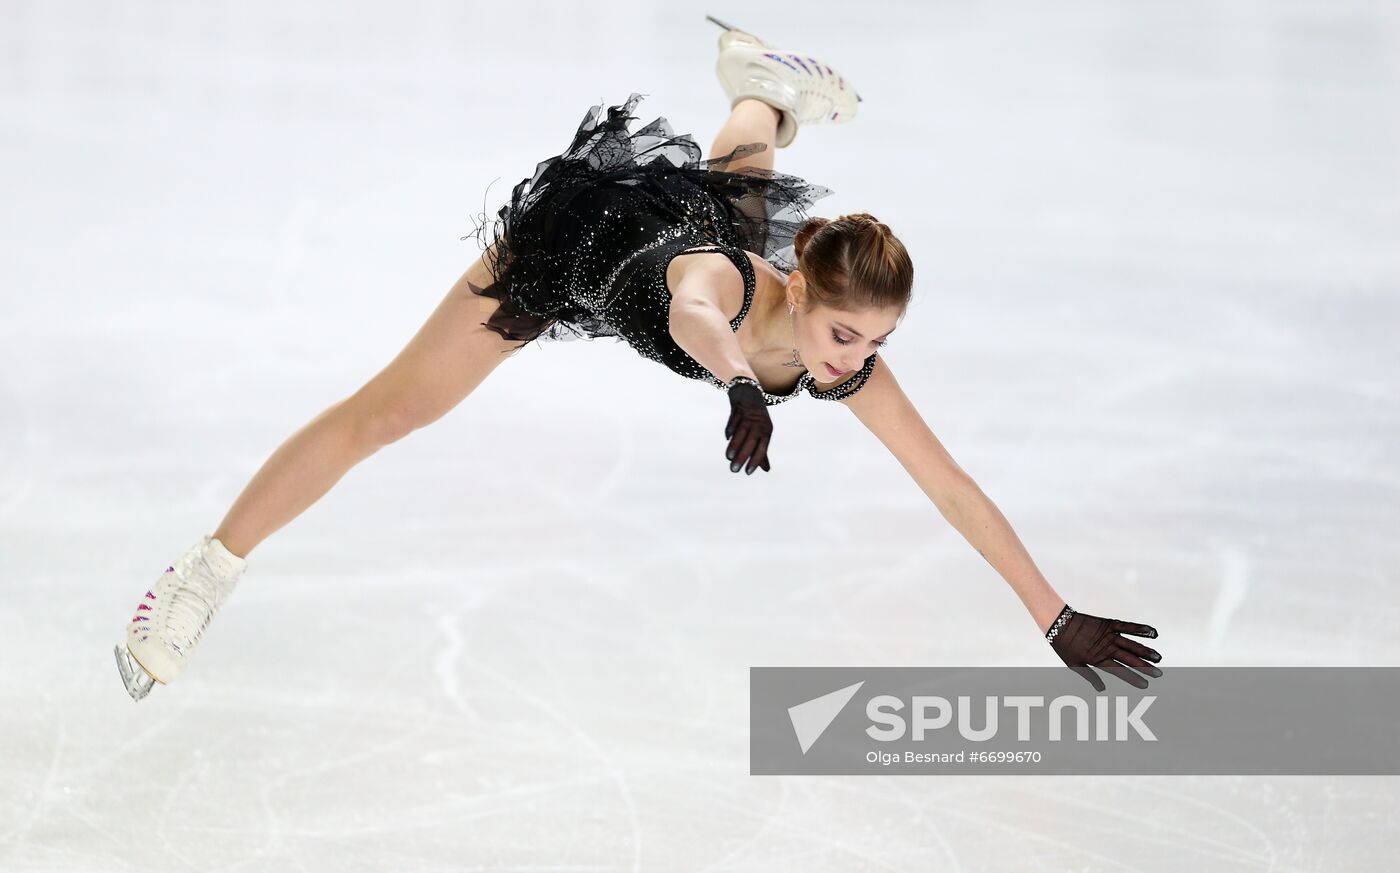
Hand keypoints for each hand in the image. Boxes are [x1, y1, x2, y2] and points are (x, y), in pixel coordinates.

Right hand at [724, 381, 771, 474]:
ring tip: (729, 458)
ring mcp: (749, 415)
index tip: (747, 472)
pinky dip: (730, 429)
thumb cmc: (757, 418)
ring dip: (735, 445)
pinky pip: (734, 420)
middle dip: (743, 456)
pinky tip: (727, 438)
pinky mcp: (739, 408)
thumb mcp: (763, 432)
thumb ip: (762, 451)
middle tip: (734, 470)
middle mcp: (760, 424)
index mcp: (767, 431)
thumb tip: (766, 469)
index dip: (755, 460)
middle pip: (751, 442)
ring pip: (741, 432)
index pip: (762, 448)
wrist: (749, 393)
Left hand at [1045, 604, 1161, 690]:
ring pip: (1131, 645)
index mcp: (1098, 660)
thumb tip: (1101, 690)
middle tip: (1159, 674)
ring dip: (1145, 651)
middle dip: (1145, 667)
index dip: (1133, 678)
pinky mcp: (1108, 624)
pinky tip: (1152, 632)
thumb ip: (1090, 677)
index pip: (1120, 671)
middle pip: (1129, 659)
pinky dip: (1139, 629)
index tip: (1145, 685)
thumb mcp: (1074, 665)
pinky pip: (1126, 626)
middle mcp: (1106, 648)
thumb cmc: (1064, 645)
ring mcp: (1108, 636)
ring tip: (1158, 657)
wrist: (1057, 623)